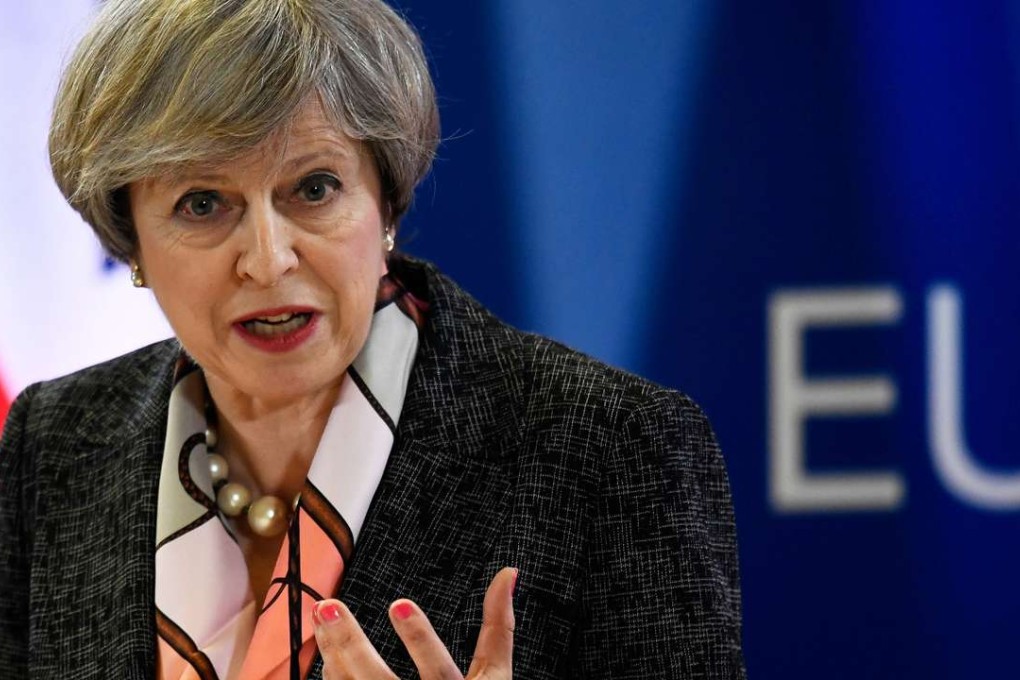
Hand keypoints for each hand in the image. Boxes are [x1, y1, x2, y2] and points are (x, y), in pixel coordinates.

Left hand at [312, 566, 516, 678]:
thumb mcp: (496, 676)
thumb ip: (499, 627)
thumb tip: (507, 574)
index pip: (438, 671)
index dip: (420, 639)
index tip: (400, 603)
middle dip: (351, 643)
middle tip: (330, 607)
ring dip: (333, 652)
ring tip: (322, 615)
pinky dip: (334, 676)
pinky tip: (326, 652)